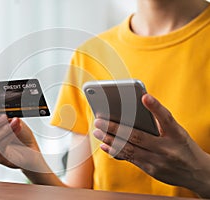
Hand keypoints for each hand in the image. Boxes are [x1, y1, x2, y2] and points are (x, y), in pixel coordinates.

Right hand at [0, 102, 41, 170]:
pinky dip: (11, 135)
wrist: (30, 149)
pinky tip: (17, 128)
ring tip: (15, 122)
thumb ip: (5, 114)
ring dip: (5, 129)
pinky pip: (1, 146)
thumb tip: (3, 108)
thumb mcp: (12, 119)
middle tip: (3, 117)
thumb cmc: (19, 135)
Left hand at [93, 94, 209, 196]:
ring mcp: (158, 161)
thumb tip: (134, 110)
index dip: (155, 107)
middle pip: (137, 136)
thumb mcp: (177, 132)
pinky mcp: (151, 170)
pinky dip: (115, 151)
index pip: (166, 118)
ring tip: (97, 130)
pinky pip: (130, 159)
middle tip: (99, 120)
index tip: (144, 96)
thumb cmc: (183, 146)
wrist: (198, 174)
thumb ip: (159, 123)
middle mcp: (168, 148)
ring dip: (110, 139)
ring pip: (129, 149)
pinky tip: (105, 145)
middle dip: (115, 127)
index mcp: (177, 134)